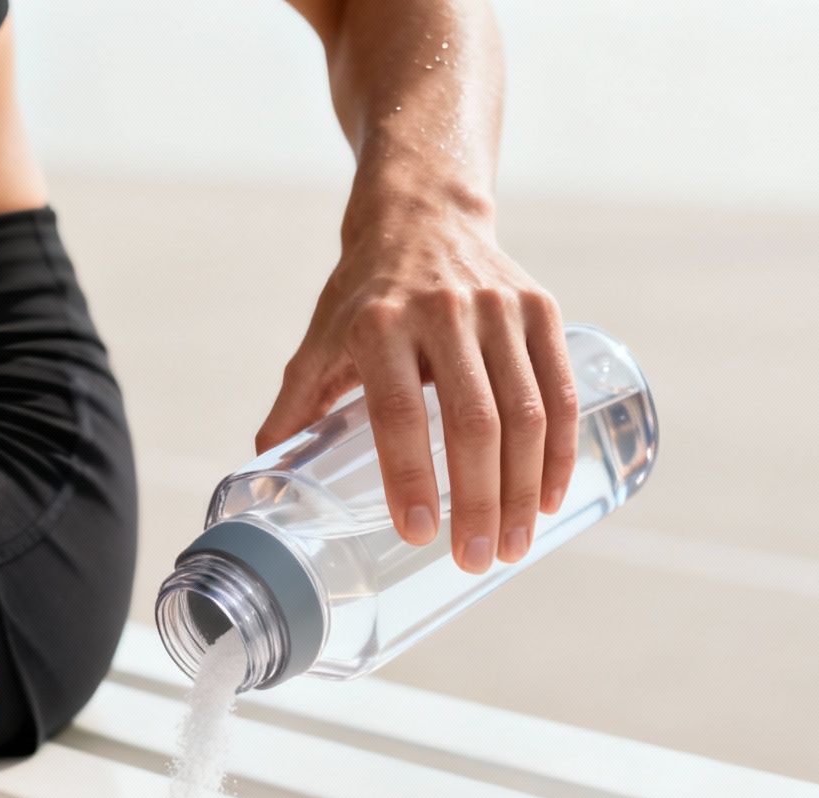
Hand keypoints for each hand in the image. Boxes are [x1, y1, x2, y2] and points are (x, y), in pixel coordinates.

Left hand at [257, 191, 577, 573]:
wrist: (422, 215)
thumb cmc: (364, 294)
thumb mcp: (320, 340)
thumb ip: (296, 407)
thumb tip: (260, 483)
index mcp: (379, 324)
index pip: (398, 411)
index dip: (410, 476)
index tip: (419, 533)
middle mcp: (443, 311)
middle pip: (473, 421)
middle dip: (478, 501)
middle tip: (474, 560)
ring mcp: (498, 307)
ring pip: (524, 412)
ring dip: (523, 489)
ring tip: (513, 545)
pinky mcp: (540, 308)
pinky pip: (559, 391)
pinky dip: (558, 451)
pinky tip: (548, 497)